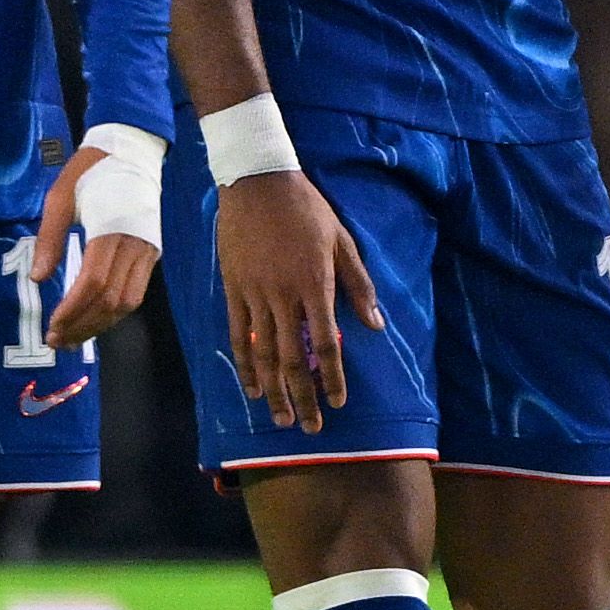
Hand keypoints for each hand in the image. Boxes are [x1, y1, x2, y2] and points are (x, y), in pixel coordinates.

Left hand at [28, 140, 156, 350]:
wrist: (133, 151)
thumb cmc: (91, 172)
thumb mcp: (61, 197)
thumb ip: (50, 239)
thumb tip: (38, 278)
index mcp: (111, 229)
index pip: (94, 283)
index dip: (73, 309)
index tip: (53, 324)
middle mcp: (134, 245)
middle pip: (112, 300)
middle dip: (84, 324)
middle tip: (58, 340)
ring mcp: (147, 251)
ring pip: (128, 302)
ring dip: (101, 324)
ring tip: (74, 336)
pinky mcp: (152, 253)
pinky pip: (136, 292)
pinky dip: (114, 312)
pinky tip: (94, 318)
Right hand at [216, 168, 381, 432]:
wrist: (257, 182)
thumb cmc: (307, 209)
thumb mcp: (342, 241)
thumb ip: (358, 286)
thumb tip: (376, 325)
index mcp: (315, 285)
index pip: (326, 343)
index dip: (333, 377)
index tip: (338, 402)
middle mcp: (284, 297)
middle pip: (294, 358)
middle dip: (304, 396)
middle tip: (311, 427)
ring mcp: (255, 295)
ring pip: (264, 354)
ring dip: (274, 390)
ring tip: (281, 418)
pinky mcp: (234, 290)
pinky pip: (238, 335)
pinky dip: (244, 364)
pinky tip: (252, 387)